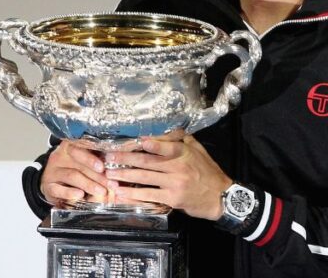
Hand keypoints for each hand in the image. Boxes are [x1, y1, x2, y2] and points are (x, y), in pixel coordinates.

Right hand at [40, 140, 114, 203]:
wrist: (54, 183)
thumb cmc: (76, 170)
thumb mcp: (86, 162)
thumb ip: (99, 161)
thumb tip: (119, 166)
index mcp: (71, 146)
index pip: (81, 147)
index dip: (92, 158)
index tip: (103, 167)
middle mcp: (60, 156)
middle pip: (79, 163)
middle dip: (97, 175)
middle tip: (110, 184)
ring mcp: (53, 171)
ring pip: (72, 175)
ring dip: (89, 184)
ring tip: (101, 191)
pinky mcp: (48, 186)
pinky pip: (58, 189)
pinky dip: (70, 192)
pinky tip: (80, 195)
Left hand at [104, 133, 231, 219]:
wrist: (219, 197)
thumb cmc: (207, 172)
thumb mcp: (198, 152)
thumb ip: (182, 141)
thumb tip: (165, 129)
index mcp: (185, 153)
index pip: (165, 146)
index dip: (150, 144)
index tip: (133, 141)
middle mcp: (179, 166)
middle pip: (148, 161)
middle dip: (126, 158)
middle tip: (109, 157)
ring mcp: (174, 183)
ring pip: (144, 177)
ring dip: (125, 175)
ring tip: (109, 173)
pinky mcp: (172, 198)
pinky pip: (148, 195)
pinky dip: (133, 193)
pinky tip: (120, 192)